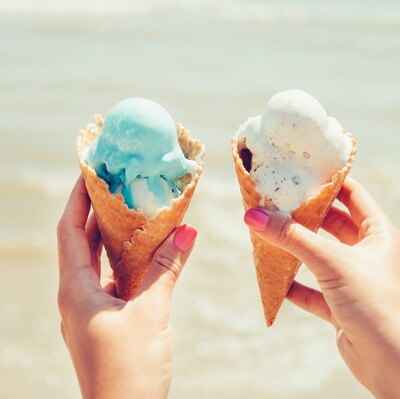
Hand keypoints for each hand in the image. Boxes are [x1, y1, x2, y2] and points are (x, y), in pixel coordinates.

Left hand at [57, 177, 196, 398]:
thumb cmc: (129, 374)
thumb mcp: (151, 314)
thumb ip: (167, 269)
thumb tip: (186, 230)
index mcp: (76, 290)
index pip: (70, 231)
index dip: (78, 198)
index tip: (90, 169)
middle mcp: (77, 296)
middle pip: (82, 242)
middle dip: (99, 211)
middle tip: (119, 181)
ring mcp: (90, 311)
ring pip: (100, 262)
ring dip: (116, 236)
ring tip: (137, 207)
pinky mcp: (105, 323)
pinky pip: (114, 281)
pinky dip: (130, 262)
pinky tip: (151, 251)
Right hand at [244, 177, 399, 398]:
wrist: (393, 364)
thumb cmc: (376, 305)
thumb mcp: (331, 262)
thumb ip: (292, 238)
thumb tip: (255, 216)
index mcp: (380, 233)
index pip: (352, 194)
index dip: (328, 181)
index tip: (300, 170)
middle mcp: (370, 254)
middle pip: (333, 223)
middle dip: (305, 215)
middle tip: (277, 201)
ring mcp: (356, 280)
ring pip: (321, 256)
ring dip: (297, 248)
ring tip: (270, 233)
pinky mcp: (343, 307)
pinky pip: (314, 290)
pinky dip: (296, 285)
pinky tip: (276, 280)